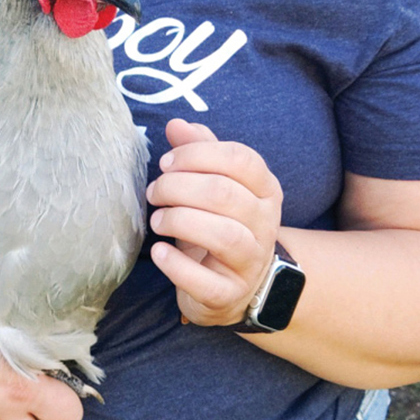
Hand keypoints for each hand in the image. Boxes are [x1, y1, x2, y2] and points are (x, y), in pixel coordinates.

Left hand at [146, 118, 282, 327]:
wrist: (236, 286)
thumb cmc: (219, 224)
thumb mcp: (214, 185)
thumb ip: (199, 152)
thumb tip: (177, 124)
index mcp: (265, 190)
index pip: (240, 159)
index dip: (197, 155)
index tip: (166, 163)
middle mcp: (265, 224)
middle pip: (224, 194)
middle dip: (178, 187)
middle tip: (154, 192)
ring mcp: (251, 262)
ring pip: (222, 235)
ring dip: (178, 220)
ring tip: (157, 219)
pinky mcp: (230, 295)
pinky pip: (206, 281)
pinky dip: (176, 265)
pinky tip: (159, 252)